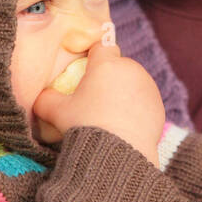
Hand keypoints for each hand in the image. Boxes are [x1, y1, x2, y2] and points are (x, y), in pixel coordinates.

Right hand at [33, 35, 164, 165]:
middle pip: (117, 66)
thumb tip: (42, 97)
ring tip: (109, 116)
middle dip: (108, 78)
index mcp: (106, 64)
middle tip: (94, 100)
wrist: (118, 154)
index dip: (94, 56)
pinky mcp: (159, 105)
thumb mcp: (56, 112)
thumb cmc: (85, 126)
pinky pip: (143, 101)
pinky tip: (124, 126)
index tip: (87, 70)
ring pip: (133, 83)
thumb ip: (46, 99)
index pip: (101, 46)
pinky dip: (136, 109)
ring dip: (123, 93)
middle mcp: (131, 69)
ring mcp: (148, 87)